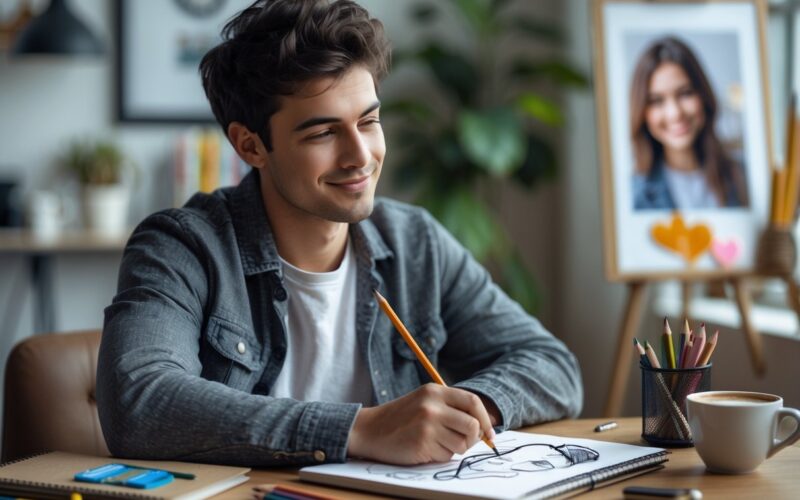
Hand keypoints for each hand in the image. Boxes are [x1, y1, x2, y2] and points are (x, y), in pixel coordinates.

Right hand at [347, 383, 495, 463]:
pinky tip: (424, 449)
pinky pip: (446, 455)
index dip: (485, 420)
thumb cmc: (400, 419)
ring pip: (462, 443)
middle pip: (472, 425)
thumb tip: (485, 425)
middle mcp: (432, 405)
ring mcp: (428, 424)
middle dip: (472, 439)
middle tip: (460, 442)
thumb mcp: (424, 402)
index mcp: (435, 391)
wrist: (369, 430)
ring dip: (454, 449)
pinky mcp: (422, 442)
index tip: (489, 434)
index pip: (473, 401)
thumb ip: (451, 408)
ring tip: (436, 444)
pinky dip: (439, 456)